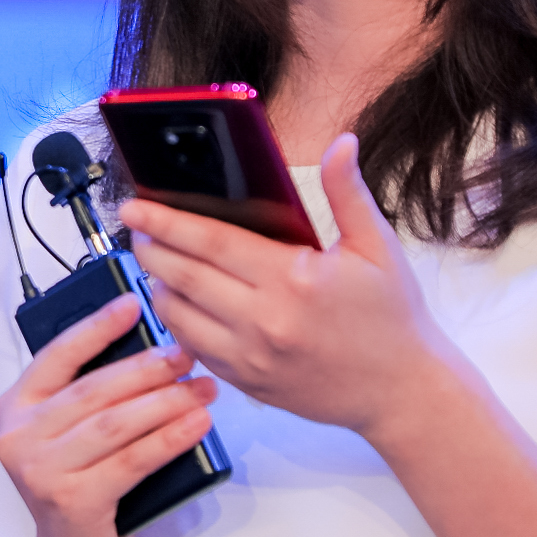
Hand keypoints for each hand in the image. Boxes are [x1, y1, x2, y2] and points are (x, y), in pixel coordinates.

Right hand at [0, 294, 214, 536]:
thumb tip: (151, 351)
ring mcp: (38, 471)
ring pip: (114, 423)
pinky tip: (197, 425)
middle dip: (147, 368)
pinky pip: (130, 461)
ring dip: (166, 403)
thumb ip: (93, 398)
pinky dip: (169, 440)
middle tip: (188, 356)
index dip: (96, 326)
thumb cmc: (84, 486)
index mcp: (15, 407)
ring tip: (204, 390)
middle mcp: (17, 436)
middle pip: (93, 390)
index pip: (56, 355)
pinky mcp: (69, 501)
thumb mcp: (76, 435)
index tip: (134, 303)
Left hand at [123, 133, 466, 440]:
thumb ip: (348, 193)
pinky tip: (178, 301)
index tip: (135, 206)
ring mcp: (251, 356)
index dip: (167, 221)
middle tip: (135, 227)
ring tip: (155, 261)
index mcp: (293, 280)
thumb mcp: (377, 248)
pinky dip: (176, 321)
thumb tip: (342, 143)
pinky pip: (192, 347)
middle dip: (150, 247)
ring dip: (157, 284)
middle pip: (183, 276)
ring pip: (178, 314)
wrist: (402, 392)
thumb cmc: (392, 318)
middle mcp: (264, 320)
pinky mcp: (246, 382)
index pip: (211, 242)